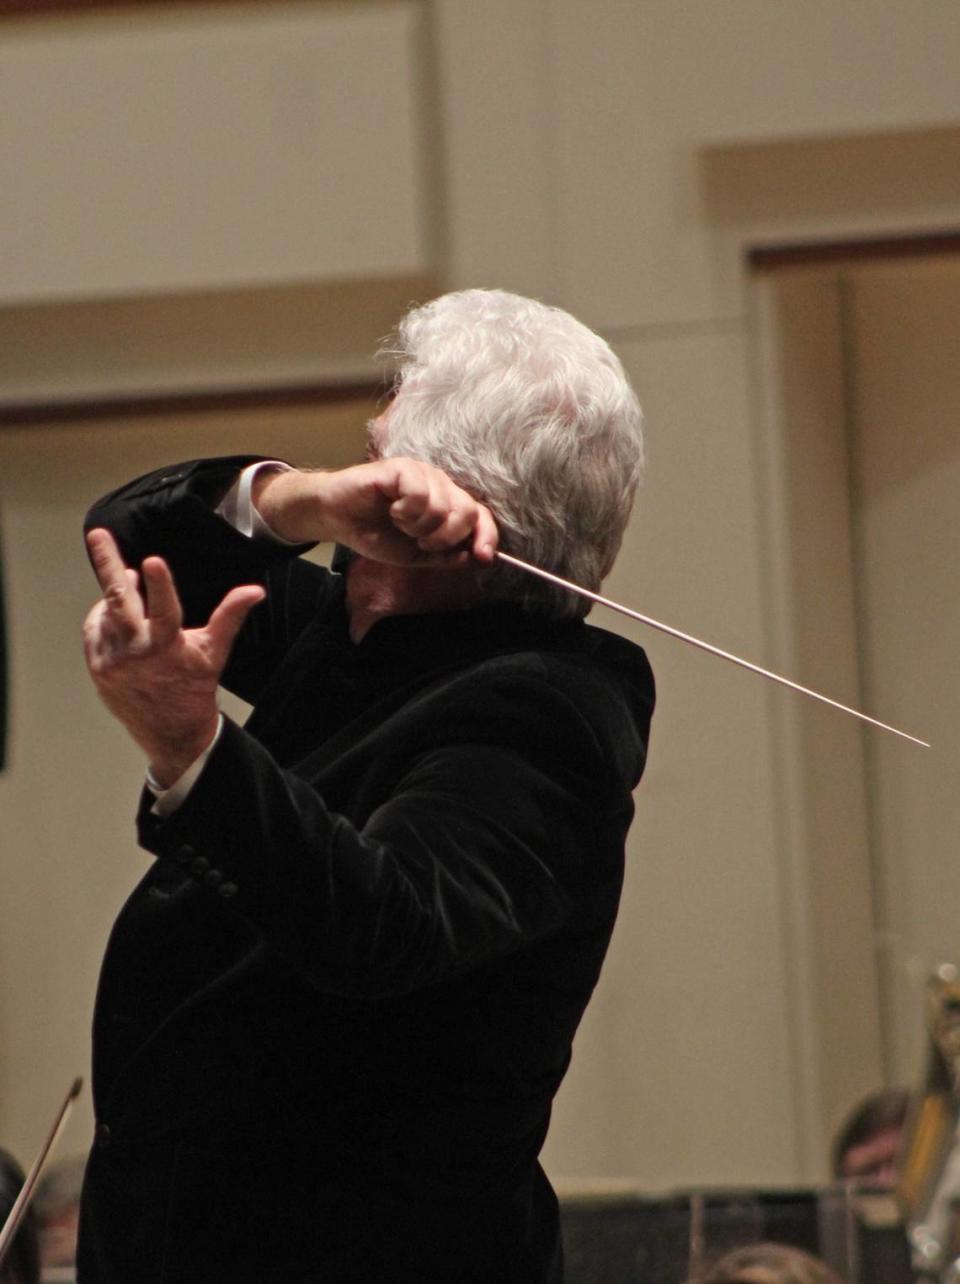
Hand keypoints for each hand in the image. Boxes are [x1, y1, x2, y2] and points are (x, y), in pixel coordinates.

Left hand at [83, 528, 264, 786]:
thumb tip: (256, 590)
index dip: (159, 585)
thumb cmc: (195, 688)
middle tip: (98, 535)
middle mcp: (135, 653)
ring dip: (116, 595)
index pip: (163, 610)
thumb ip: (231, 616)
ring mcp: (111, 661)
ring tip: (128, 585)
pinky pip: (95, 629)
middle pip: (118, 601)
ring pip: (106, 612)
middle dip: (108, 564)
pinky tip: (118, 614)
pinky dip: (105, 616)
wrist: (171, 733)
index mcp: (167, 647)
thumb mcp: (214, 651)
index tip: (151, 561)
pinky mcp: (97, 667)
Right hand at [254, 458, 498, 566]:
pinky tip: (392, 509)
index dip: (487, 536)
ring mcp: (422, 474)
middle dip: (446, 537)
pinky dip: (406, 511)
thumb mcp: (416, 555)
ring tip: (400, 523)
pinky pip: (420, 493)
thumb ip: (445, 556)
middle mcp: (440, 485)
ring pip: (443, 506)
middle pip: (466, 511)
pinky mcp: (402, 468)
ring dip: (420, 526)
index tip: (483, 556)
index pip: (480, 516)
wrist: (338, 519)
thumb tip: (473, 557)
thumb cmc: (376, 533)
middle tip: (421, 541)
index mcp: (447, 505)